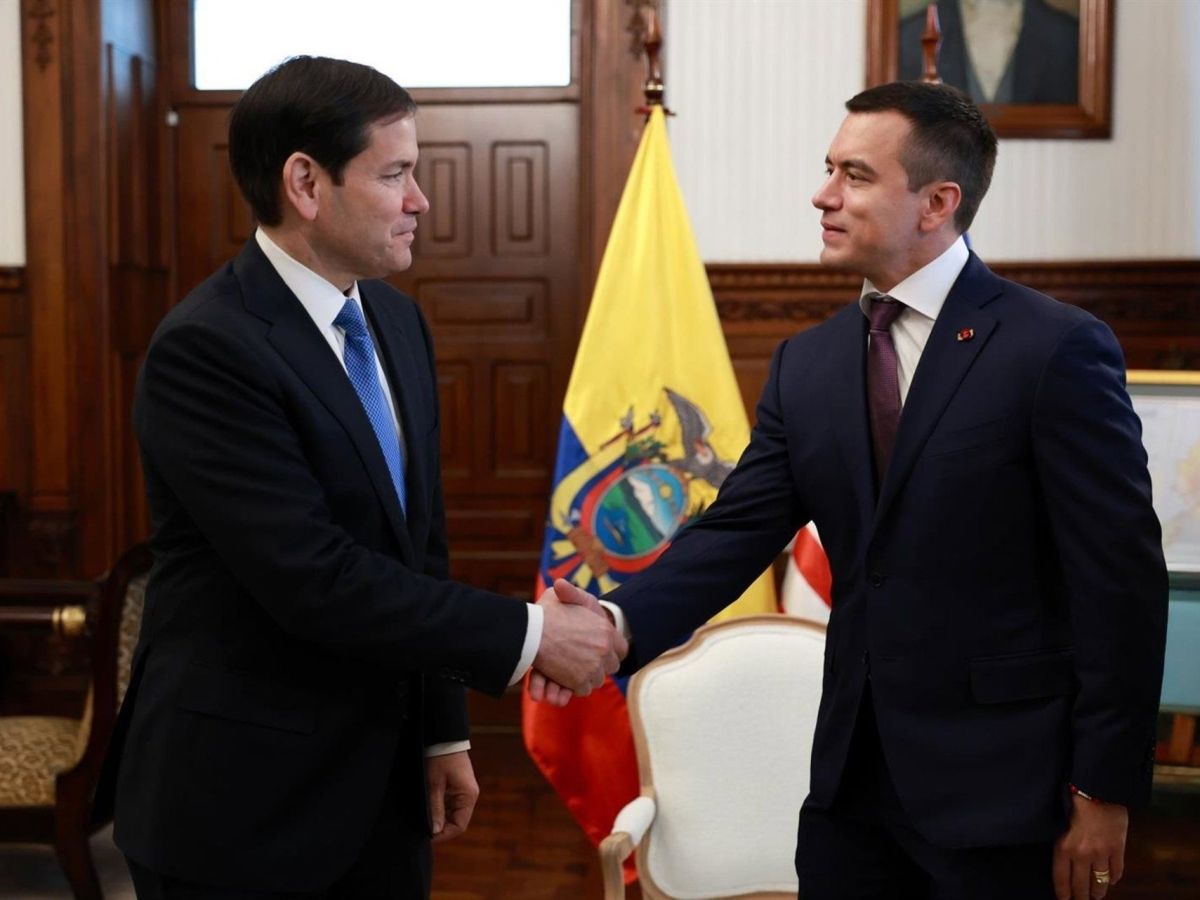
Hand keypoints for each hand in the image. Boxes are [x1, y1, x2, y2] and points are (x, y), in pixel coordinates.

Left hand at [425, 750, 478, 843]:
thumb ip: (435, 808)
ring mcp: (464, 791)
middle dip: (440, 827)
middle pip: (457, 821)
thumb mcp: (434, 784)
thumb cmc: (439, 758)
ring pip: (453, 814)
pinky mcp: (458, 787)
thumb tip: (435, 831)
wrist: (443, 737)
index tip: (427, 837)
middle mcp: (469, 795)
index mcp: (468, 796)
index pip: (459, 826)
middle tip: (422, 829)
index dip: (444, 834)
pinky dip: (440, 809)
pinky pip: (450, 804)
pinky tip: (427, 808)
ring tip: (423, 818)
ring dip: (440, 818)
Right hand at [531, 579, 625, 698]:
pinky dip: (576, 686)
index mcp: (606, 630)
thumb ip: (569, 592)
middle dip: (601, 665)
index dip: (612, 650)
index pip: (622, 648)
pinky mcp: (580, 681)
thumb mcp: (559, 594)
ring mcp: (593, 667)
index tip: (602, 649)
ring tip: (574, 668)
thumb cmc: (544, 611)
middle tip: (586, 660)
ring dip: (588, 676)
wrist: (530, 631)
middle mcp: (604, 649)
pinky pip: (584, 688)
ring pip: (598, 679)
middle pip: (612, 665)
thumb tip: (560, 584)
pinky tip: (567, 677)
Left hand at [1052, 794, 1127, 898]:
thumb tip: (1064, 861)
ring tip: (1096, 896)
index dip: (1063, 893)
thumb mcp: (1060, 824)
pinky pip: (1117, 871)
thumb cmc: (1074, 802)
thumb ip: (1062, 843)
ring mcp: (1101, 853)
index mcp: (1063, 847)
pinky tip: (1112, 880)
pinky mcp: (1118, 849)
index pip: (1061, 879)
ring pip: (1100, 882)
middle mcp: (1081, 854)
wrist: (1098, 789)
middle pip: (1081, 885)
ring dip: (1098, 892)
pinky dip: (1114, 878)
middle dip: (1081, 897)